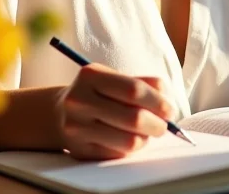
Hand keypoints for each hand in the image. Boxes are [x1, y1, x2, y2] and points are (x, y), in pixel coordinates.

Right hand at [55, 63, 174, 159]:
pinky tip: (129, 139)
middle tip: (164, 125)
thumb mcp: (113, 77)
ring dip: (146, 138)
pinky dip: (131, 148)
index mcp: (91, 75)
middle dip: (157, 124)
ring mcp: (77, 127)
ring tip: (147, 132)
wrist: (59, 112)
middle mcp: (80, 100)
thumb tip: (166, 99)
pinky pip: (117, 154)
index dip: (157, 101)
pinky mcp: (79, 150)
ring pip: (128, 140)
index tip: (170, 110)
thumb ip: (141, 83)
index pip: (134, 90)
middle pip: (133, 118)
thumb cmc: (96, 92)